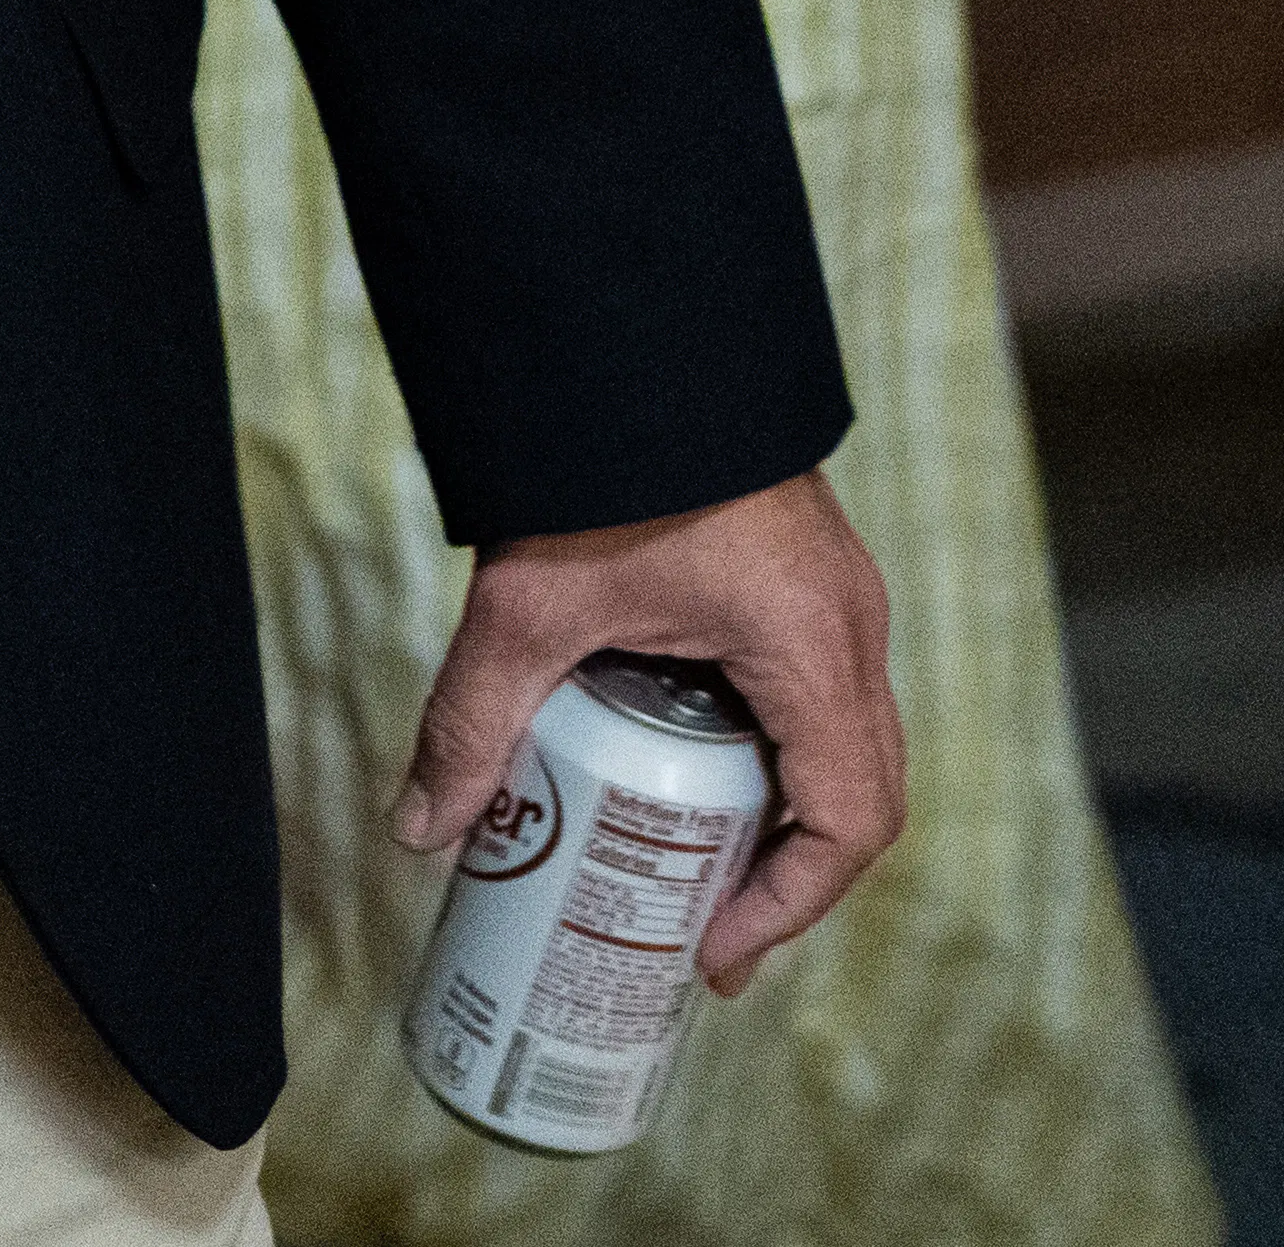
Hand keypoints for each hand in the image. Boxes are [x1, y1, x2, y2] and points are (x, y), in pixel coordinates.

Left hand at [395, 467, 904, 995]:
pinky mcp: (808, 577)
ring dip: (782, 813)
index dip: (790, 906)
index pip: (847, 820)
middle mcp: (851, 629)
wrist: (627, 332)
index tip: (714, 952)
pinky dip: (772, 750)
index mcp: (812, 650)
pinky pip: (819, 693)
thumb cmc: (599, 464)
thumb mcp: (530, 609)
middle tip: (706, 934)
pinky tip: (694, 766)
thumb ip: (475, 719)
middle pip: (862, 794)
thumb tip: (421, 828)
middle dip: (791, 879)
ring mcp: (839, 600)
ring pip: (845, 743)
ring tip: (697, 866)